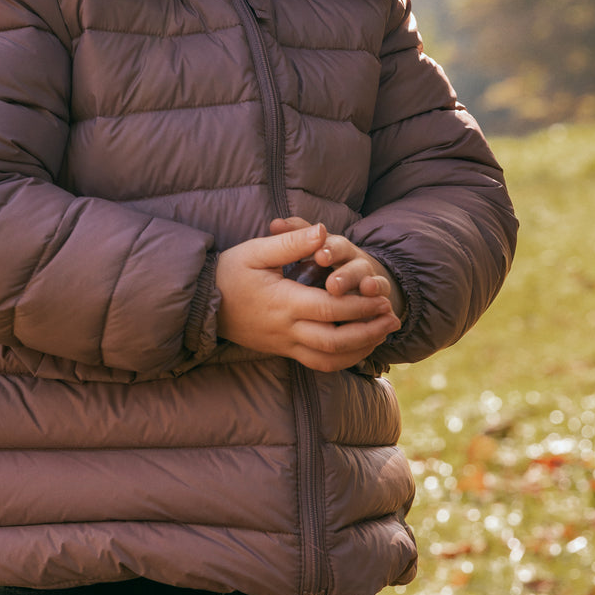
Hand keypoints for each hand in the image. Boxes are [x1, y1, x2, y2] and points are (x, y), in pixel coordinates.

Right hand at [215, 222, 401, 372]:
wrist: (201, 304)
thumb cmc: (228, 272)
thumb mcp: (255, 251)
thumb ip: (291, 242)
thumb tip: (323, 231)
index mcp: (282, 303)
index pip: (329, 309)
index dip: (360, 305)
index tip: (382, 296)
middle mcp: (286, 329)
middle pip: (335, 341)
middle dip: (369, 331)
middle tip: (392, 317)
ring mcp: (284, 344)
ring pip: (329, 359)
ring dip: (361, 349)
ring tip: (383, 333)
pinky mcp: (283, 350)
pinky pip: (318, 363)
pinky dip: (343, 358)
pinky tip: (359, 344)